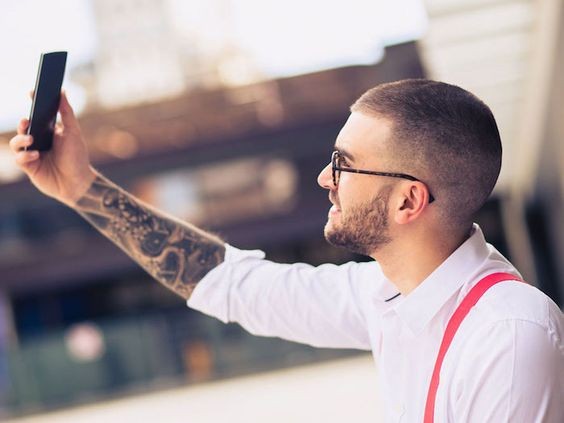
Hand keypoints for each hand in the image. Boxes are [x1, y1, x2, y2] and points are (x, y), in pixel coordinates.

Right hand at [9, 91, 96, 206]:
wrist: (78, 183)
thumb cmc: (77, 158)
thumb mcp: (73, 133)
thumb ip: (67, 113)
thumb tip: (62, 92)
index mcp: (49, 131)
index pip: (37, 115)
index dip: (33, 103)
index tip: (32, 92)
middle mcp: (39, 141)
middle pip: (23, 128)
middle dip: (22, 123)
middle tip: (27, 121)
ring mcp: (33, 154)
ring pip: (17, 143)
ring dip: (21, 140)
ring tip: (31, 139)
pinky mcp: (29, 167)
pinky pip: (20, 159)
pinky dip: (26, 155)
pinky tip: (36, 155)